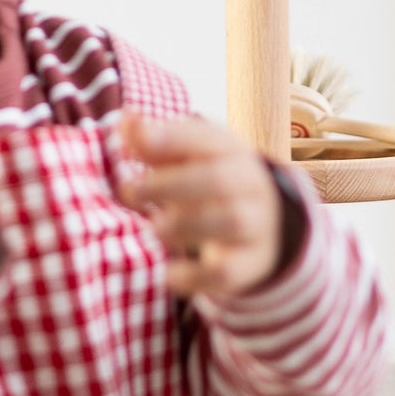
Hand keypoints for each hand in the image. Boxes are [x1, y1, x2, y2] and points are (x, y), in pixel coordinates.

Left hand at [119, 110, 282, 298]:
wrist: (267, 225)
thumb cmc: (211, 184)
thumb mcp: (189, 159)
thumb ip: (155, 142)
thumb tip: (127, 120)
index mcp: (231, 152)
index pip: (205, 139)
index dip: (172, 138)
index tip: (139, 142)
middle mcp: (250, 184)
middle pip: (216, 179)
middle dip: (168, 185)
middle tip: (129, 192)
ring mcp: (256, 225)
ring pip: (229, 221)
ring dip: (183, 226)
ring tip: (154, 229)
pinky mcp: (252, 264)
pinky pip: (228, 272)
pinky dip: (195, 275)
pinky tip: (169, 274)